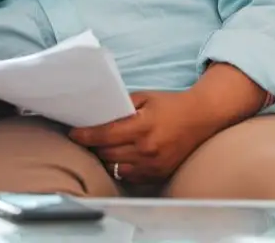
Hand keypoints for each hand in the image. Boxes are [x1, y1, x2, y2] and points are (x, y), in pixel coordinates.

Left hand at [69, 91, 222, 183]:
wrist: (201, 118)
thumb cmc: (170, 105)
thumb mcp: (144, 98)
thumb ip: (120, 106)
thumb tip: (96, 114)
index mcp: (142, 126)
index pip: (104, 135)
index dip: (85, 136)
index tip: (73, 134)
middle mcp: (147, 149)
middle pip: (107, 153)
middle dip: (92, 146)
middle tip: (84, 139)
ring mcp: (153, 165)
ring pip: (115, 167)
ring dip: (105, 158)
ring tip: (100, 148)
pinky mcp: (158, 174)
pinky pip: (129, 176)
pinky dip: (120, 168)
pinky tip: (117, 157)